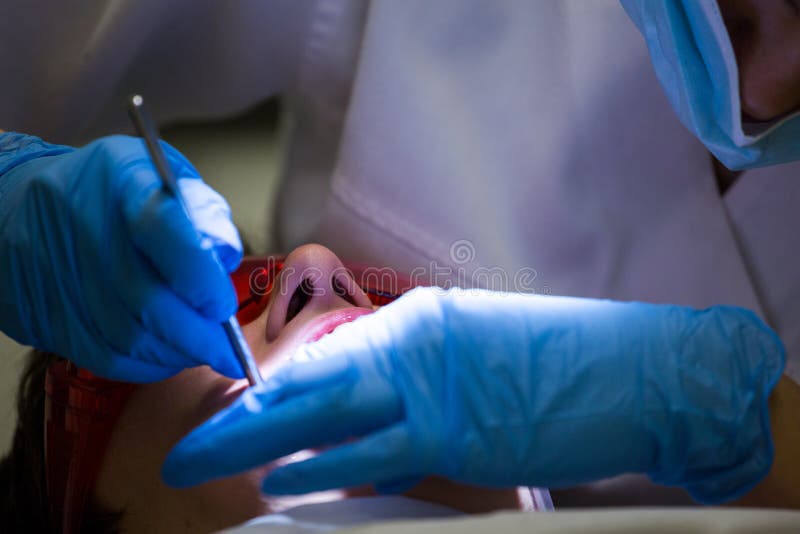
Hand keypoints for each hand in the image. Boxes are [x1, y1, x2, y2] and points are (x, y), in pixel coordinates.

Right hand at [0, 133, 242, 381]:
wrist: (21, 206)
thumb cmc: (112, 192)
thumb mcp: (164, 179)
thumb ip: (203, 215)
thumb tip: (225, 260)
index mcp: (123, 182)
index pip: (168, 234)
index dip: (202, 280)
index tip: (225, 307)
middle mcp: (86, 228)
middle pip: (149, 301)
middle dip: (200, 335)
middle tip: (229, 351)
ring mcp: (60, 275)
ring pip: (130, 338)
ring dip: (178, 354)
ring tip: (204, 352)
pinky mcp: (46, 316)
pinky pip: (106, 357)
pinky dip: (147, 365)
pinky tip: (168, 356)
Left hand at [162, 287, 783, 503]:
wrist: (635, 372)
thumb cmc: (560, 366)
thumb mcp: (476, 359)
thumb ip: (416, 386)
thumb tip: (366, 427)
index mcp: (418, 321)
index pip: (327, 358)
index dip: (273, 391)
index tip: (236, 413)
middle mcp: (414, 342)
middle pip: (307, 382)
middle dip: (240, 418)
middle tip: (190, 444)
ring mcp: (432, 385)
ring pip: (323, 414)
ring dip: (258, 442)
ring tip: (205, 462)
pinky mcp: (455, 429)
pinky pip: (371, 451)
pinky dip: (320, 466)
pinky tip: (277, 476)